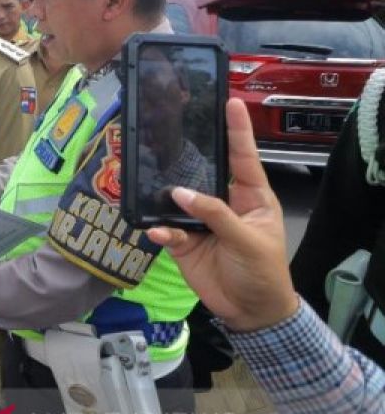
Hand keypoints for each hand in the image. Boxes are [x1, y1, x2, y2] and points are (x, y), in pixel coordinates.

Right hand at [146, 99, 299, 331]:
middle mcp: (223, 203)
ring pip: (178, 198)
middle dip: (188, 153)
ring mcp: (201, 222)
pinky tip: (157, 230)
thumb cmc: (263, 272)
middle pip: (203, 172)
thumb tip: (180, 194)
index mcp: (250, 197)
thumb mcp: (248, 241)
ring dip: (164, 193)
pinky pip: (166, 228)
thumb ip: (216, 215)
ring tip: (150, 179)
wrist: (250, 312)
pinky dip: (159, 228)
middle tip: (170, 127)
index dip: (238, 130)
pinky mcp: (184, 242)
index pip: (243, 157)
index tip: (231, 102)